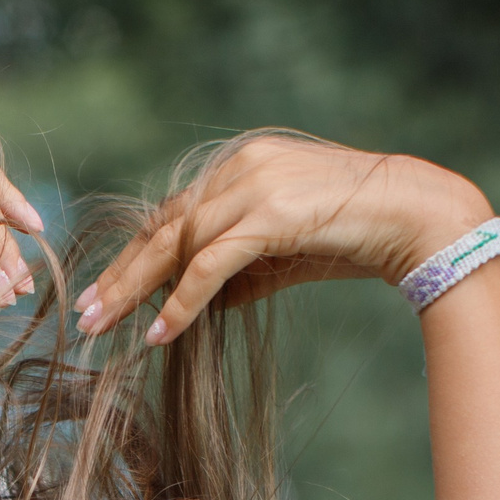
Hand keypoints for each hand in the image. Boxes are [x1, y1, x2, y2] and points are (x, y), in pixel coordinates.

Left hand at [77, 135, 491, 342]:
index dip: (136, 257)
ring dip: (136, 290)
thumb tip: (205, 305)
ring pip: (177, 244)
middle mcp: (240, 168)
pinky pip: (209, 265)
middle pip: (164, 226)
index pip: (174, 215)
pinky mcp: (269, 215)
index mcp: (241, 167)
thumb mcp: (287, 254)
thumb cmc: (357, 235)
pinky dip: (181, 302)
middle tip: (85, 313)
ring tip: (106, 327)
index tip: (104, 293)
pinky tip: (160, 332)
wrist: (415, 216)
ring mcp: (253, 186)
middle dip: (121, 274)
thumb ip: (244, 272)